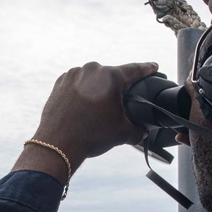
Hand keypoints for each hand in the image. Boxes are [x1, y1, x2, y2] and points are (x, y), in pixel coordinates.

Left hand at [34, 61, 157, 164]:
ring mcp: (74, 74)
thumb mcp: (122, 133)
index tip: (153, 67)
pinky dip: (83, 92)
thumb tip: (143, 131)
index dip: (147, 69)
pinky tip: (84, 108)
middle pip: (112, 76)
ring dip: (98, 89)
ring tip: (97, 110)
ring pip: (93, 79)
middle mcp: (91, 70)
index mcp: (110, 77)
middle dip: (117, 88)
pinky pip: (78, 83)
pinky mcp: (61, 82)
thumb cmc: (90, 136)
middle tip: (118, 104)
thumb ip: (138, 129)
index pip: (135, 70)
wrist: (58, 144)